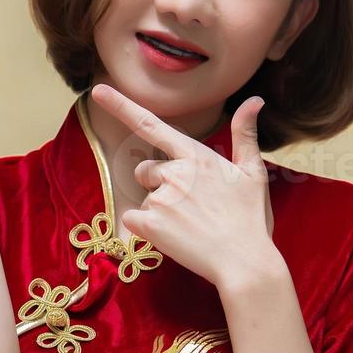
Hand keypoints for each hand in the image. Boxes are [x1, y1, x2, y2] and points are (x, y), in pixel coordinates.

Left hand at [89, 83, 279, 289]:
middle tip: (189, 207)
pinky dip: (146, 229)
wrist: (245, 262)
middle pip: (146, 171)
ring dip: (158, 210)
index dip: (122, 106)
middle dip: (159, 185)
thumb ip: (245, 135)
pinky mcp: (149, 224)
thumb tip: (255, 100)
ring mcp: (161, 198)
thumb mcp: (253, 173)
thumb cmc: (250, 219)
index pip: (152, 125)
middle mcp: (174, 172)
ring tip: (188, 225)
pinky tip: (174, 237)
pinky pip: (133, 220)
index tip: (97, 90)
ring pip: (144, 198)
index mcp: (196, 156)